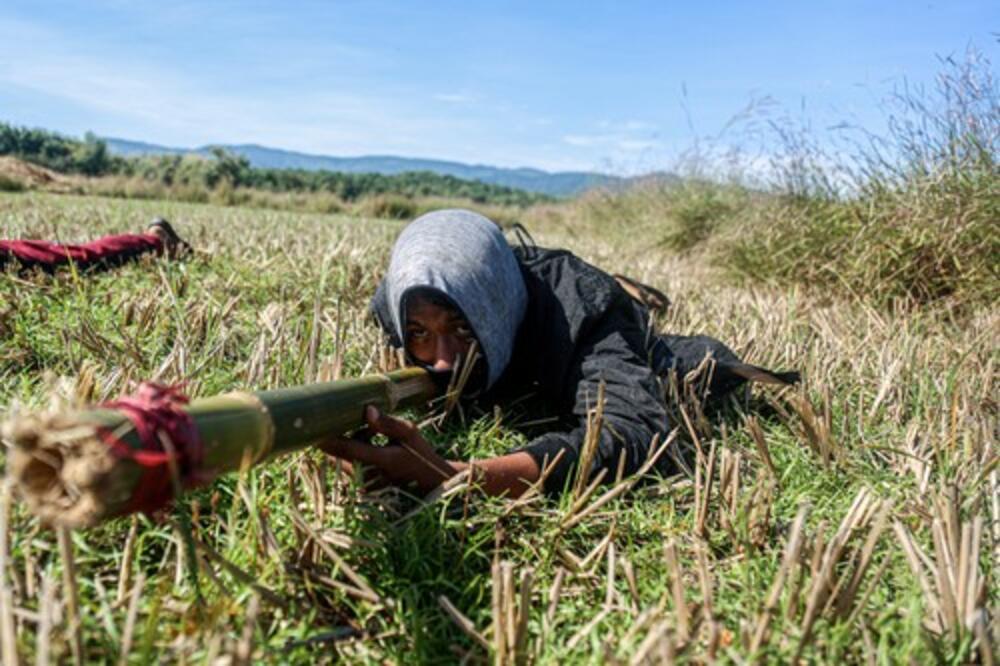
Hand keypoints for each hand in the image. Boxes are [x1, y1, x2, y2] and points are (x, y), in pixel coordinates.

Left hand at [318, 405, 457, 493]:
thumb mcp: (409, 432)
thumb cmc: (419, 452)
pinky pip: (350, 468)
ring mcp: (367, 485)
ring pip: (344, 461)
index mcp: (384, 460)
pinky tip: (373, 447)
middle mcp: (372, 476)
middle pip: (342, 455)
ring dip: (349, 446)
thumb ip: (387, 423)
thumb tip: (367, 410)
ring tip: (372, 436)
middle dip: (338, 437)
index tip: (314, 428)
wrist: (427, 480)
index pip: (350, 450)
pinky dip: (354, 455)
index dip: (330, 440)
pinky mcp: (364, 489)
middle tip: (340, 421)